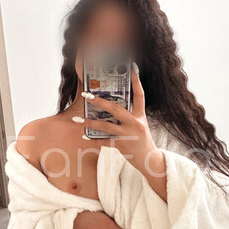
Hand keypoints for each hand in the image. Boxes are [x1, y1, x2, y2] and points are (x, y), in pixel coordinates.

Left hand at [76, 64, 166, 198]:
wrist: (150, 160)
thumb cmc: (141, 141)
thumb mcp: (139, 125)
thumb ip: (127, 116)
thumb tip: (109, 107)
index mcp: (140, 115)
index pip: (139, 95)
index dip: (136, 81)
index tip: (132, 68)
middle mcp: (135, 123)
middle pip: (116, 109)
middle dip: (99, 101)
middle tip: (87, 95)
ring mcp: (129, 135)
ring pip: (106, 126)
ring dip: (91, 122)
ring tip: (79, 119)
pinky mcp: (123, 146)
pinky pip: (104, 141)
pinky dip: (93, 139)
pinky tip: (84, 135)